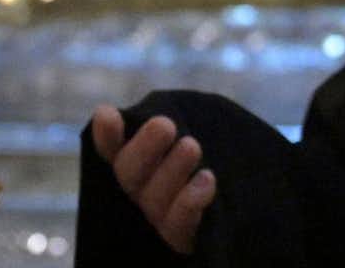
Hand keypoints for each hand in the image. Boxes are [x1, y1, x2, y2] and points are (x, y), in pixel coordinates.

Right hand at [90, 104, 214, 253]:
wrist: (237, 202)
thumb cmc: (210, 154)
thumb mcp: (194, 132)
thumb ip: (175, 119)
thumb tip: (159, 110)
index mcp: (135, 160)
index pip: (111, 148)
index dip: (107, 134)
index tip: (107, 114)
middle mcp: (140, 190)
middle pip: (129, 173)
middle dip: (145, 148)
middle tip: (164, 125)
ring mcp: (158, 215)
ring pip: (154, 198)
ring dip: (173, 170)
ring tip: (191, 146)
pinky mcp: (180, 235)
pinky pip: (178, 223)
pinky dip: (191, 199)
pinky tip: (207, 179)